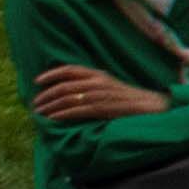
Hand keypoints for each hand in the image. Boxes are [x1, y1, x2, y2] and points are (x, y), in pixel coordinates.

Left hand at [30, 62, 157, 126]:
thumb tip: (73, 92)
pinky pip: (77, 111)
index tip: (37, 81)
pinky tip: (52, 119)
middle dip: (46, 95)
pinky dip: (61, 114)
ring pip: (67, 98)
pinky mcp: (102, 108)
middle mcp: (97, 82)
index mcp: (99, 74)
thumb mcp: (111, 86)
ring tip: (39, 113)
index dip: (51, 74)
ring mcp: (100, 95)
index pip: (70, 70)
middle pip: (64, 86)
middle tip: (35, 103)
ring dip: (50, 106)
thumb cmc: (131, 99)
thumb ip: (94, 85)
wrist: (153, 107)